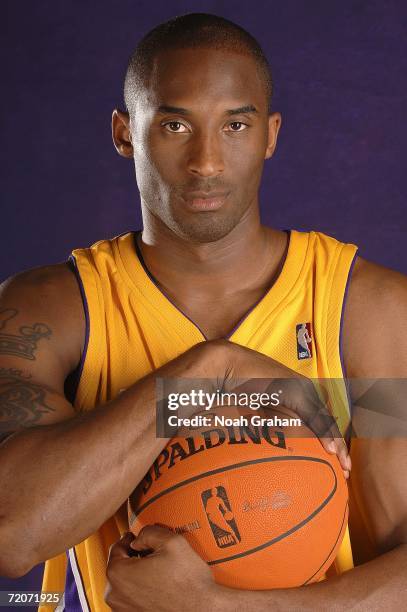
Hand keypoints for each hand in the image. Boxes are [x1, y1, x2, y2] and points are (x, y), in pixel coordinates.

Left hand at [105, 527, 217, 611]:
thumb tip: (138, 538)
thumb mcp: (171, 541)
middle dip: (131, 557)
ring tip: (155, 568)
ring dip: (136, 574)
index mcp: (119, 574)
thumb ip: (149, 531)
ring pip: (124, 583)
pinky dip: (141, 589)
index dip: (127, 539)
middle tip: (148, 551)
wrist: (202, 611)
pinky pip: (132, 598)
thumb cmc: (189, 583)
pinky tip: (157, 584)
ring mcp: (123, 610)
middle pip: (119, 567)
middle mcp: (115, 595)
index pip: (116, 548)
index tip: (136, 537)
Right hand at [212, 341, 351, 477]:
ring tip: (343, 464)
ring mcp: (301, 389)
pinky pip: (314, 416)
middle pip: (327, 421)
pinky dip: (324, 434)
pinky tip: (331, 450)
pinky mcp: (296, 390)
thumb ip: (270, 422)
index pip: (319, 420)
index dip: (330, 441)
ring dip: (336, 444)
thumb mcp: (257, 409)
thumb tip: (272, 447)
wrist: (229, 366)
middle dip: (339, 447)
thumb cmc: (238, 388)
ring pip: (325, 420)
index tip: (336, 463)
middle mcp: (303, 390)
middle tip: (346, 470)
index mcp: (297, 393)